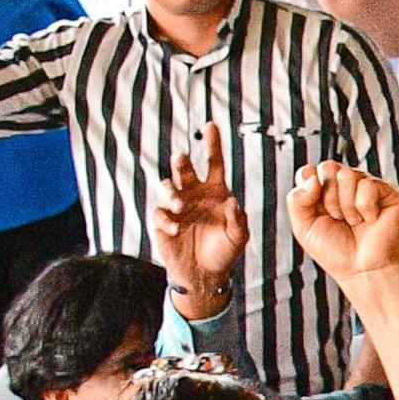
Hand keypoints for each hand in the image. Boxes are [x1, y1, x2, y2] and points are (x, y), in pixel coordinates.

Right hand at [150, 123, 246, 304]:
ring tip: (180, 205)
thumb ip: (237, 219)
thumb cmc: (224, 252)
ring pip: (168, 186)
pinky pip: (160, 213)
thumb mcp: (238, 237)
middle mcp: (194, 194)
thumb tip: (232, 201)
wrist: (205, 274)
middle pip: (185, 169)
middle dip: (181, 162)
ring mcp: (177, 206)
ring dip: (171, 191)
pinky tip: (176, 228)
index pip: (214, 163)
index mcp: (215, 192)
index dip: (213, 144)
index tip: (211, 125)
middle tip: (181, 159)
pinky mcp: (163, 221)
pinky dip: (167, 218)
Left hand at [283, 162, 398, 288]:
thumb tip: (311, 177)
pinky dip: (365, 208)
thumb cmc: (337, 252)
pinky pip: (367, 185)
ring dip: (346, 206)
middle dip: (328, 198)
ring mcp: (366, 187)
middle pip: (328, 168)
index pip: (310, 171)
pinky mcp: (386, 192)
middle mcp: (345, 186)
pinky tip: (370, 220)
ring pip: (347, 174)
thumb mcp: (303, 227)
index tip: (317, 209)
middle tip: (337, 218)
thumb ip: (296, 199)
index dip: (309, 187)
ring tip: (354, 222)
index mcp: (324, 191)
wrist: (363, 270)